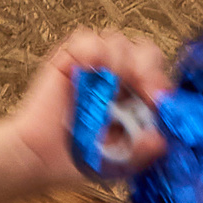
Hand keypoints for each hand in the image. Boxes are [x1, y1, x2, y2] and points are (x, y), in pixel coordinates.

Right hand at [2, 29, 172, 189]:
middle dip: (146, 65)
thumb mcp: (119, 164)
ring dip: (118, 58)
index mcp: (136, 100)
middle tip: (140, 83)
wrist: (41, 159)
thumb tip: (161, 141)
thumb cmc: (79, 161)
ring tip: (110, 79)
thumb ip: (142, 154)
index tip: (157, 99)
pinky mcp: (70, 58)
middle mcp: (120, 80)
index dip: (161, 83)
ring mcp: (95, 67)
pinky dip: (90, 48)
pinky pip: (85, 37)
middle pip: (144, 51)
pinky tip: (89, 67)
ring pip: (117, 41)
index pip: (158, 77)